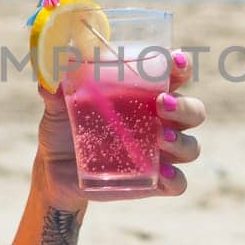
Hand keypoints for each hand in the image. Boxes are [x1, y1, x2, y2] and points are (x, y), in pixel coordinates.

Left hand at [35, 49, 203, 204]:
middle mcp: (160, 121)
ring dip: (181, 141)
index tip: (177, 60)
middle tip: (161, 104)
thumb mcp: (57, 106)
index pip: (175, 75)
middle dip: (184, 106)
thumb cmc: (65, 125)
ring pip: (190, 146)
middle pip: (193, 111)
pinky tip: (163, 174)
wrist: (54, 169)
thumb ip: (55, 89)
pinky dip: (175, 179)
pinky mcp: (154, 182)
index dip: (182, 66)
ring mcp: (160, 153)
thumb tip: (51, 73)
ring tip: (160, 138)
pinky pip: (177, 183)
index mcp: (144, 93)